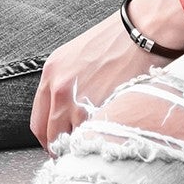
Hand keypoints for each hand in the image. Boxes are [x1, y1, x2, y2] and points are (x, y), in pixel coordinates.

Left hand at [30, 0, 183, 148]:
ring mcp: (78, 101)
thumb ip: (65, 84)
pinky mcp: (100, 109)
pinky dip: (99, 141)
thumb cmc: (119, 39)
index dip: (49, 139)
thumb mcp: (78, 56)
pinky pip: (92, 137)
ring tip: (97, 144)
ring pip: (72, 141)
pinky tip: (109, 137)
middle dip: (64, 148)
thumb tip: (66, 114)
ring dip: (83, 146)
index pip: (38, 123)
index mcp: (51, 72)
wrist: (145, 31)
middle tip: (78, 152)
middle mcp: (58, 88)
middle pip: (51, 136)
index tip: (60, 145)